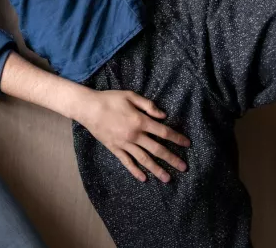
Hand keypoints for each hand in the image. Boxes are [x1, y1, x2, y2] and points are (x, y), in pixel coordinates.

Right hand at [74, 89, 190, 182]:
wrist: (88, 108)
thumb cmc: (109, 99)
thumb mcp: (130, 96)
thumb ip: (148, 105)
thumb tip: (163, 115)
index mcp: (140, 121)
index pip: (163, 132)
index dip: (176, 138)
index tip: (187, 144)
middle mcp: (135, 135)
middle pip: (157, 149)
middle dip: (172, 159)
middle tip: (183, 167)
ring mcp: (124, 144)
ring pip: (144, 159)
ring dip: (157, 169)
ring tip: (168, 178)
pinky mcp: (115, 148)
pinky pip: (127, 162)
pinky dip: (135, 171)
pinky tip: (144, 178)